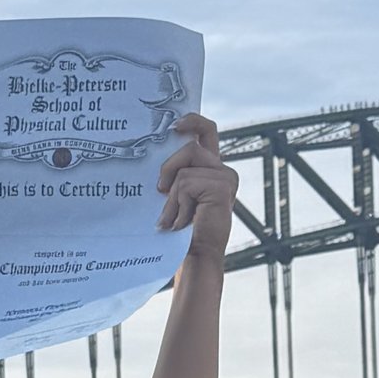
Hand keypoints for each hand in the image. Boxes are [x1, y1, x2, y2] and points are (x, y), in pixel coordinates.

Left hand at [157, 114, 236, 256]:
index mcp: (211, 169)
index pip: (208, 132)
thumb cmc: (182, 230)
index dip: (193, 121)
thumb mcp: (176, 195)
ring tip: (173, 218)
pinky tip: (183, 222)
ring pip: (184, 169)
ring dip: (172, 196)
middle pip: (191, 147)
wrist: (195, 256)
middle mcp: (222, 171)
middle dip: (169, 167)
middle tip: (160, 190)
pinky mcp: (222, 187)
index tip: (175, 125)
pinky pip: (186, 183)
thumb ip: (174, 174)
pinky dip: (178, 204)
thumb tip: (153, 152)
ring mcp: (225, 178)